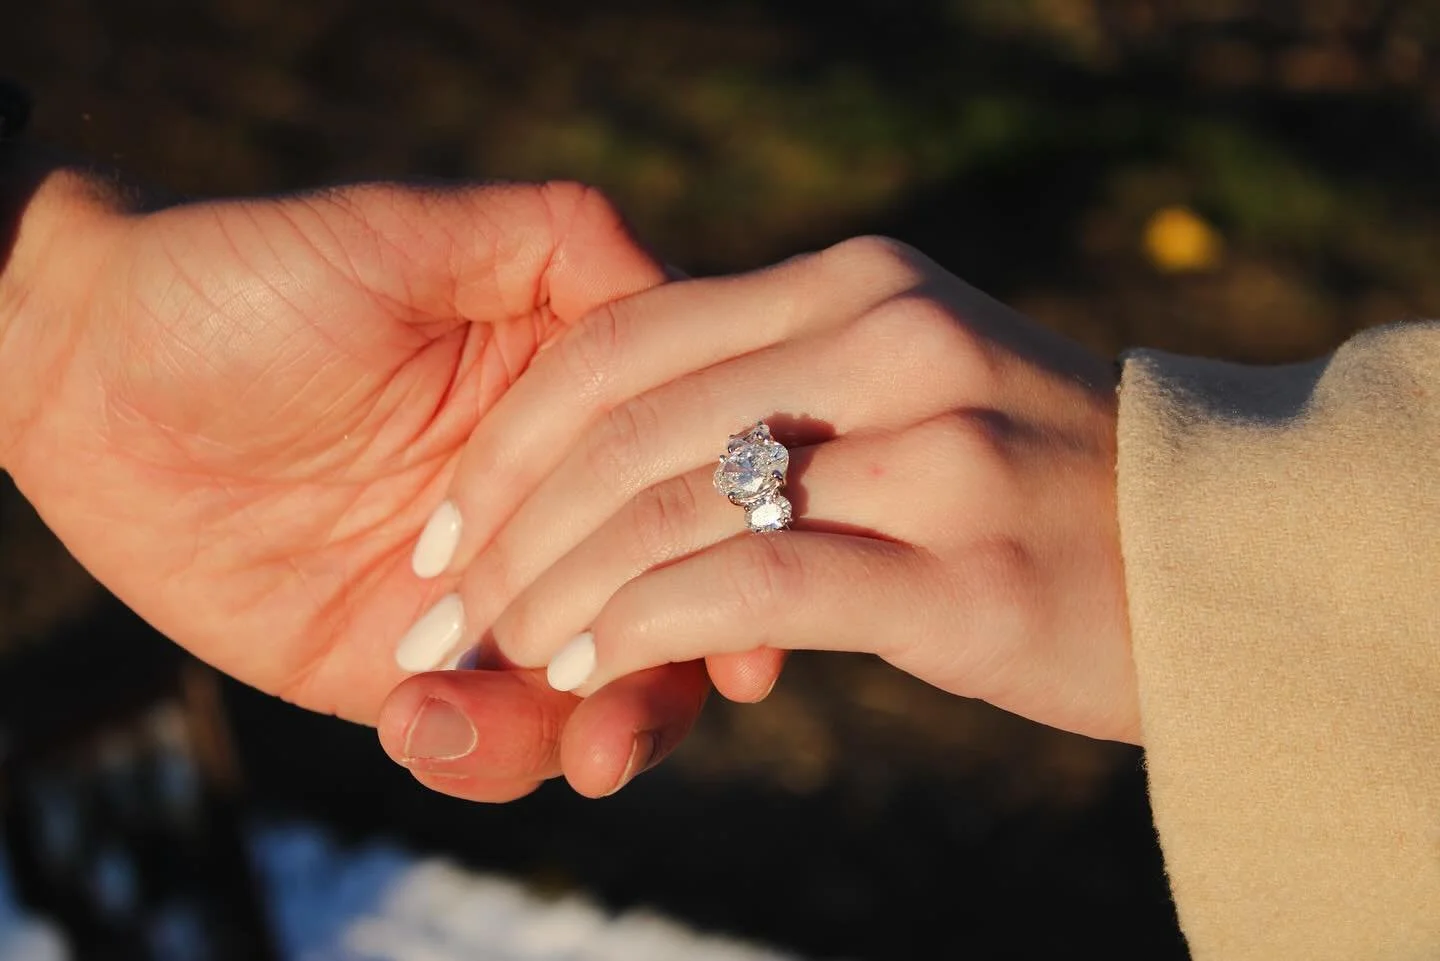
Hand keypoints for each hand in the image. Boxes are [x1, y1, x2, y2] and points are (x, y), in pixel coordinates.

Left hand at [0, 159, 776, 798]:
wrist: (87, 375)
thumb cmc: (249, 279)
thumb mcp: (410, 234)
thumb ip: (562, 244)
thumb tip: (691, 293)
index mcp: (573, 406)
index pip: (690, 488)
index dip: (729, 564)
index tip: (746, 637)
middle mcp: (547, 506)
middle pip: (658, 609)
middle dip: (659, 682)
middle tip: (617, 729)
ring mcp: (480, 592)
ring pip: (580, 690)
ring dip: (576, 737)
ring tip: (521, 738)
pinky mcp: (400, 661)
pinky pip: (475, 733)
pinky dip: (472, 749)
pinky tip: (414, 718)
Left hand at [376, 237, 1137, 797]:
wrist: (1222, 556)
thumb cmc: (1038, 488)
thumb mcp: (917, 388)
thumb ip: (795, 388)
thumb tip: (646, 445)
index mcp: (855, 287)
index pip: (623, 339)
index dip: (508, 435)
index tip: (448, 521)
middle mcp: (886, 337)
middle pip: (625, 421)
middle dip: (506, 525)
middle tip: (443, 609)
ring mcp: (931, 443)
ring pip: (674, 502)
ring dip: (558, 586)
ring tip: (502, 654)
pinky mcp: (960, 564)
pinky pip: (757, 581)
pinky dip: (646, 627)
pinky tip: (591, 674)